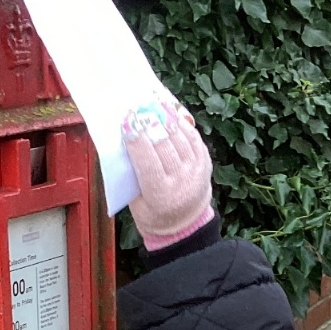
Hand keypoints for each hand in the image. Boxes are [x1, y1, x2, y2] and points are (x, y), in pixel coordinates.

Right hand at [123, 100, 213, 249]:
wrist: (185, 225)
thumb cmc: (153, 214)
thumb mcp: (135, 204)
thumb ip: (132, 176)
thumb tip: (128, 141)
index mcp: (160, 196)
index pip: (147, 162)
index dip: (136, 140)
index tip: (126, 122)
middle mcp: (181, 182)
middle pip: (164, 145)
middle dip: (149, 124)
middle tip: (138, 107)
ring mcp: (195, 171)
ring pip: (179, 137)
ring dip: (165, 118)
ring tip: (153, 103)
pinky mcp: (204, 163)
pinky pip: (193, 137)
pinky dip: (181, 123)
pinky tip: (170, 112)